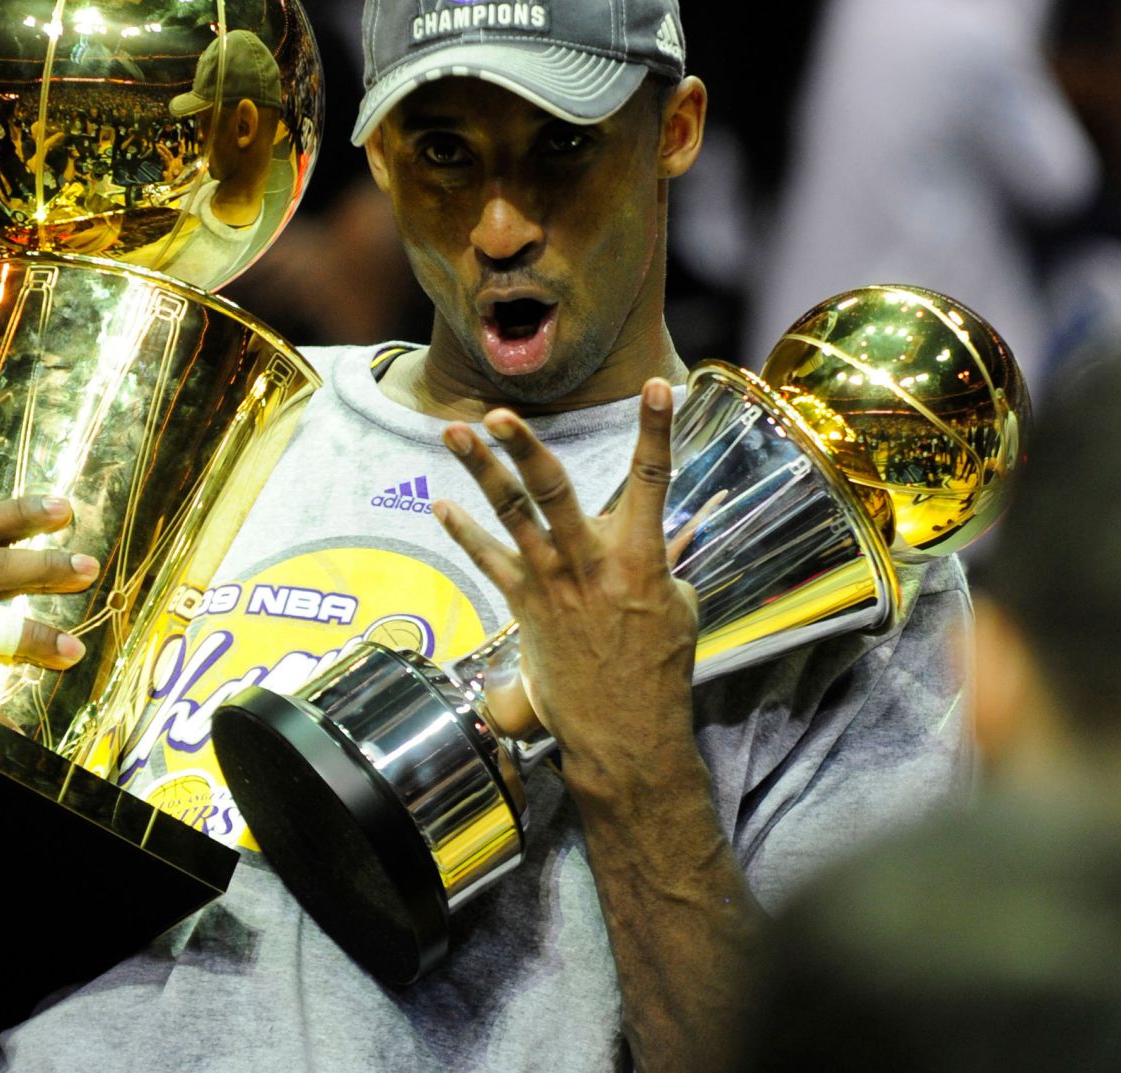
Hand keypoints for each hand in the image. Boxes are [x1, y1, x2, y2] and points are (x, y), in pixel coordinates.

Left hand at [432, 378, 698, 802]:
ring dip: (480, 470)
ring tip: (455, 431)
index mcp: (641, 558)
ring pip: (510, 515)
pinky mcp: (524, 607)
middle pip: (554, 490)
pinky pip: (487, 560)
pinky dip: (462, 531)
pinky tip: (440, 504)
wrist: (624, 735)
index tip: (657, 386)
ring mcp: (551, 583)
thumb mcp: (679, 608)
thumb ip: (662, 563)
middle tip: (500, 412)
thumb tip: (656, 537)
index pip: (653, 480)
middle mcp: (591, 562)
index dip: (656, 430)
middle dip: (525, 447)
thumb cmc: (658, 671)